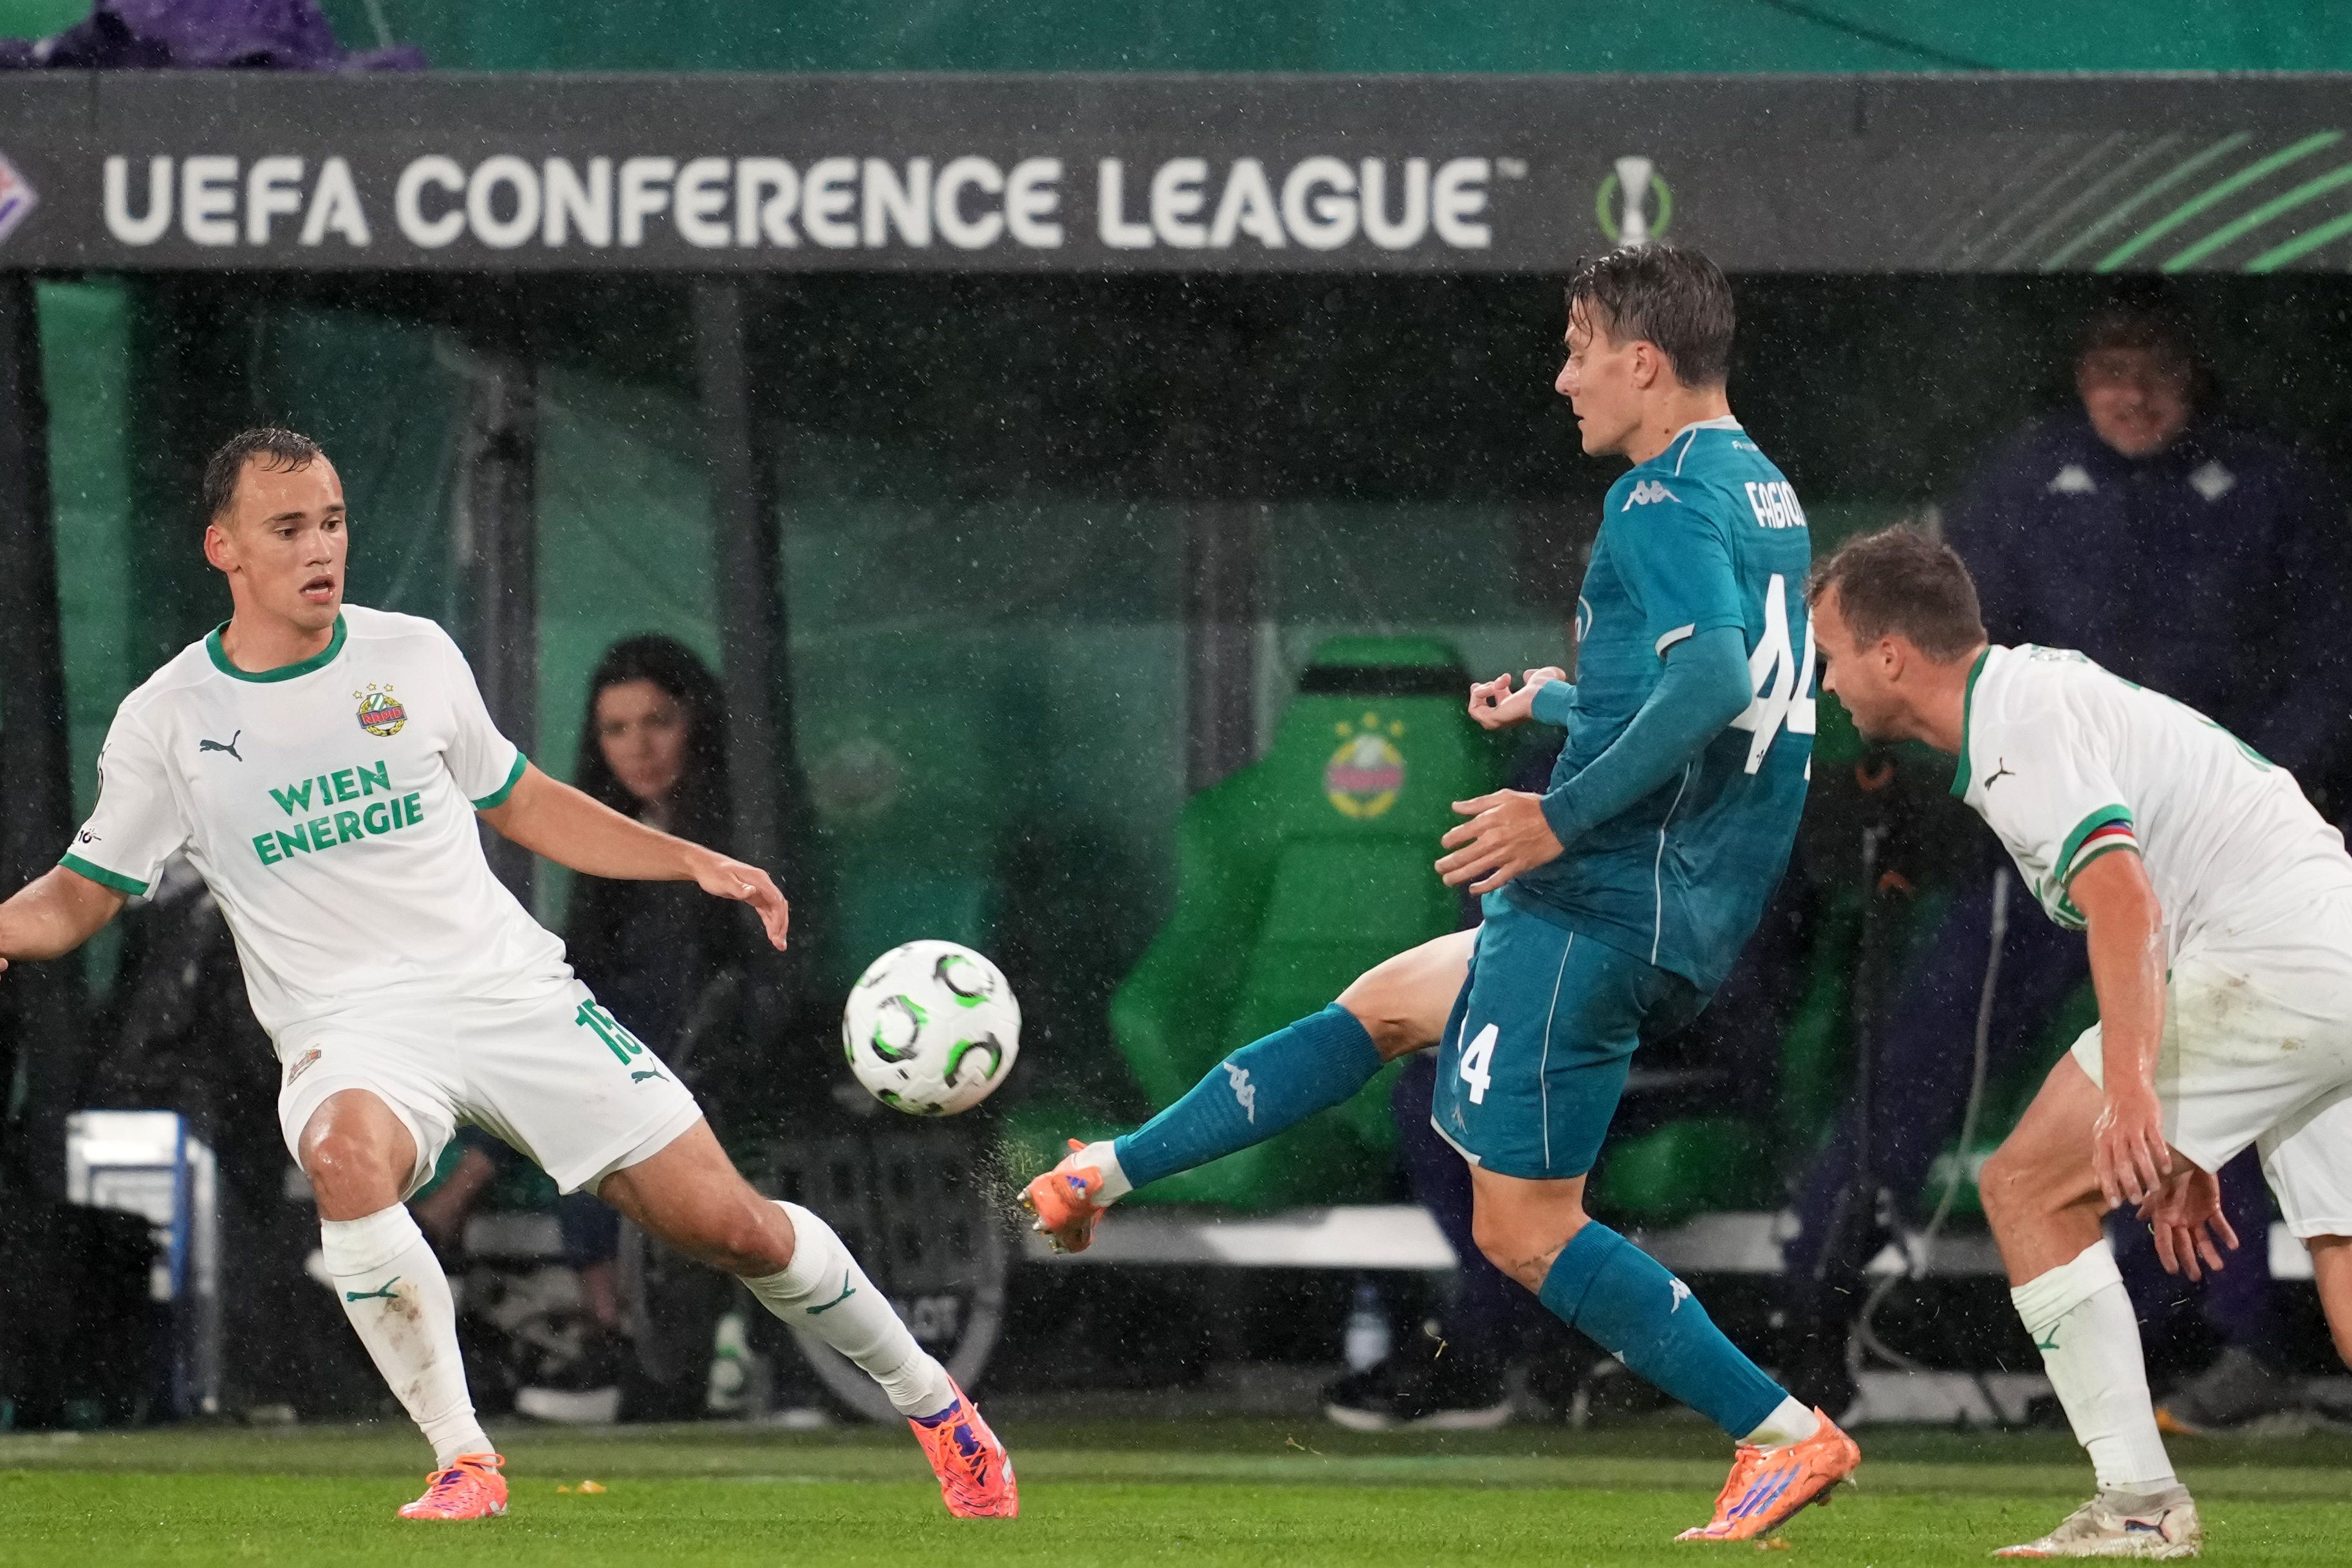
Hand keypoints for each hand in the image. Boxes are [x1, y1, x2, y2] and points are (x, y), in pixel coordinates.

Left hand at [691, 852, 789, 949]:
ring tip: (778, 944)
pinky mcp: (753, 894)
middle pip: (779, 906)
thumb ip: (739, 888)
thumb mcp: (724, 881)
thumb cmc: (713, 873)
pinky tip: (771, 933)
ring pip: (774, 909)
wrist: (704, 866)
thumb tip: (753, 891)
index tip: (775, 935)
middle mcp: (763, 884)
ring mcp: (759, 889)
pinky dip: (769, 921)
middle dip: (781, 925)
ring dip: (777, 926)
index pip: (776, 901)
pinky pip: (766, 909)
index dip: (778, 919)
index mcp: (759, 879)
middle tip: (780, 945)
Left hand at [1436, 790, 1564, 892]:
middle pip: (1464, 855)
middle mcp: (1493, 839)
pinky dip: (1484, 887)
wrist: (1559, 819)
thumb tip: (1455, 807)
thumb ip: (1477, 804)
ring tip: (1447, 881)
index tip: (1446, 844)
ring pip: (1476, 869)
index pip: (1460, 834)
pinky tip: (1473, 890)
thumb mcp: (1503, 797)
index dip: (1450, 841)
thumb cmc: (1530, 806)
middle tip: (1438, 868)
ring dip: (1459, 876)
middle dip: (1448, 863)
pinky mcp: (1517, 867)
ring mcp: (1505, 855)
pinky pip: (1497, 880)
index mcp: (1488, 820)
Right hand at [1466, 668, 1566, 730]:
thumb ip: (1534, 675)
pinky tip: (1490, 687)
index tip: (1507, 678)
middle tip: (1479, 683)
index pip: (1501, 702)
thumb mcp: (1540, 676)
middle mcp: (1507, 717)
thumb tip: (1527, 675)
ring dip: (1480, 692)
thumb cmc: (1548, 688)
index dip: (1497, 687)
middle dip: (1480, 693)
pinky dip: (1478, 695)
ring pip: (1477, 709)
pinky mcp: (1491, 720)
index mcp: (1518, 708)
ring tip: (1492, 684)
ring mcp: (1499, 721)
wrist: (1545, 695)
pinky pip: (1474, 709)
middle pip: (1484, 710)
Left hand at [2092, 1081, 2171, 1209]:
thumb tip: (2097, 1182)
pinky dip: (2162, 1156)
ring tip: (2154, 1188)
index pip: (2103, 1167)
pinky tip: (2167, 1169)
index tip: (2114, 1205)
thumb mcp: (2101, 1135)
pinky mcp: (2150, 1121)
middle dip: (2129, 1184)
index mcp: (2102, 1140)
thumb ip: (2100, 1157)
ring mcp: (2133, 1127)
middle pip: (2122, 1163)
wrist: (2127, 1088)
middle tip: (2136, 1201)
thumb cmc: (2114, 1117)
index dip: (2108, 1186)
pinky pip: (2157, 1141)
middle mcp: (2116, 1135)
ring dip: (2148, 1173)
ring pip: (2141, 1155)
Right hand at [2135, 1162, 2239, 1280]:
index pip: (2164, 1240)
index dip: (2167, 1255)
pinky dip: (2226, 1235)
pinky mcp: (2212, 1208)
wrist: (2192, 1153)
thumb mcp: (2159, 1185)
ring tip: (2219, 1266)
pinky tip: (2232, 1245)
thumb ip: (2151, 1201)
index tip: (2173, 1270)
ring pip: (2202, 1239)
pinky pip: (2220, 1225)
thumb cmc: (2171, 1167)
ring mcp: (2195, 1215)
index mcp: (2164, 1215)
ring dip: (2210, 1253)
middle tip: (2196, 1277)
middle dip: (2189, 1261)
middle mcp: (2178, 1219)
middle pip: (2183, 1244)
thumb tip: (2140, 1217)